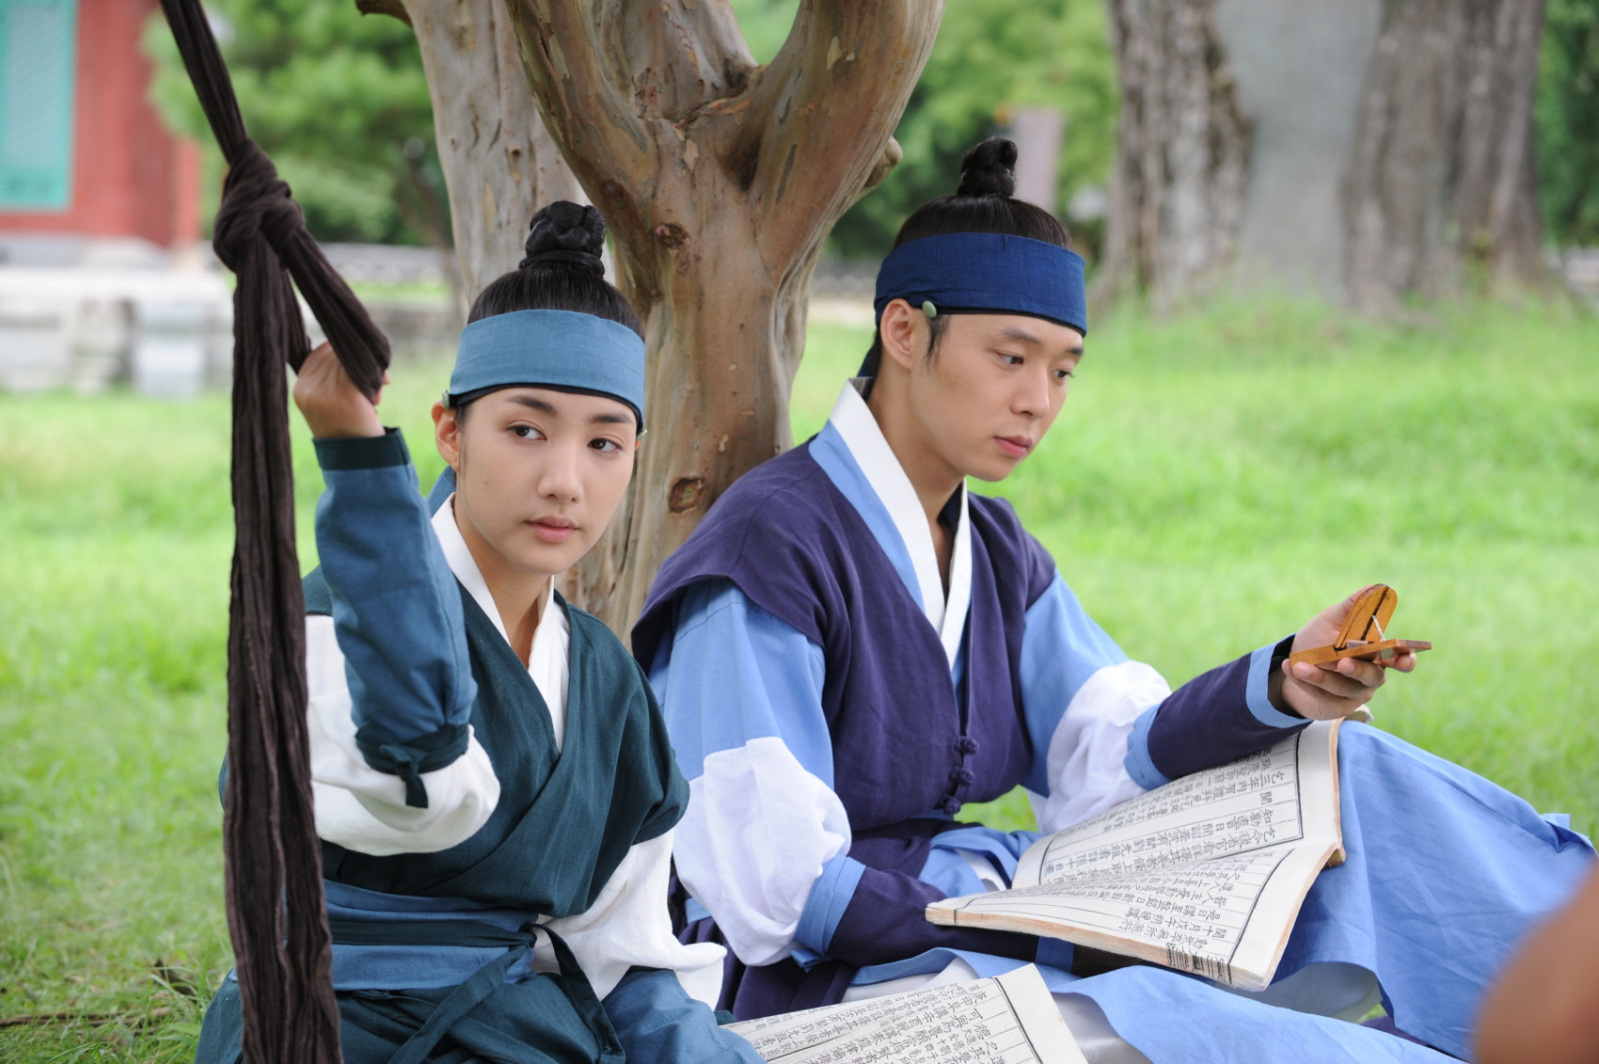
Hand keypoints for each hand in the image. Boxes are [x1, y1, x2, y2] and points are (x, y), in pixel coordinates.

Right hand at [292, 342, 387, 438]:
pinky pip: (366, 369)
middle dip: (363, 363)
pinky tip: (377, 398)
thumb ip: (330, 377)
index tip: (364, 369)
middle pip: (340, 352)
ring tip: (375, 397)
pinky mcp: (346, 393)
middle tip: (378, 383)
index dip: (347, 355)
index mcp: (300, 388)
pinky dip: (378, 379)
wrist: (357, 464)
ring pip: (355, 359)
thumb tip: (357, 348)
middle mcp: (308, 387)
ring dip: (373, 373)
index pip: (325, 350)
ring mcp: (325, 390)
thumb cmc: (347, 433)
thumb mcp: (329, 404)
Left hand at [1278, 586, 1418, 720]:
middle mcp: (1371, 676)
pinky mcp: (1336, 707)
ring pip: (1341, 687)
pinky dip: (1304, 682)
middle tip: (1342, 663)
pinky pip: (1321, 696)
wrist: (1296, 663)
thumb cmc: (1321, 639)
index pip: (1401, 660)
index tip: (1403, 658)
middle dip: (1358, 670)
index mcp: (1378, 654)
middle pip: (1372, 677)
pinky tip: (1290, 668)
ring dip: (1320, 677)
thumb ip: (1353, 607)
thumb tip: (1375, 587)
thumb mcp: (1333, 620)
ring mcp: (1355, 694)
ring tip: (1300, 665)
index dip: (1406, 660)